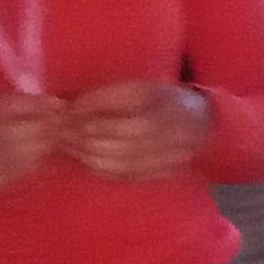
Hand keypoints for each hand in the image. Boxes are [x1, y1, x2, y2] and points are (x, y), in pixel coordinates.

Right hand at [0, 92, 61, 212]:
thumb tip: (26, 100)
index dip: (32, 105)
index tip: (55, 102)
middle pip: (11, 131)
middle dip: (43, 126)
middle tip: (66, 121)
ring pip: (12, 155)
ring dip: (41, 146)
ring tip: (59, 137)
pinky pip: (6, 176)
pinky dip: (28, 165)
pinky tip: (41, 158)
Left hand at [59, 77, 210, 180]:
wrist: (204, 123)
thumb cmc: (166, 99)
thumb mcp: (141, 87)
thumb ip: (108, 97)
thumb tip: (71, 108)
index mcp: (164, 113)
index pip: (120, 124)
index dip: (89, 124)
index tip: (65, 119)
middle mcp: (169, 139)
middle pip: (117, 147)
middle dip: (83, 142)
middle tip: (59, 135)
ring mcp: (167, 160)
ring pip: (119, 165)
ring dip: (88, 158)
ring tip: (68, 147)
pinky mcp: (162, 174)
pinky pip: (126, 177)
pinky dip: (101, 170)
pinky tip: (86, 161)